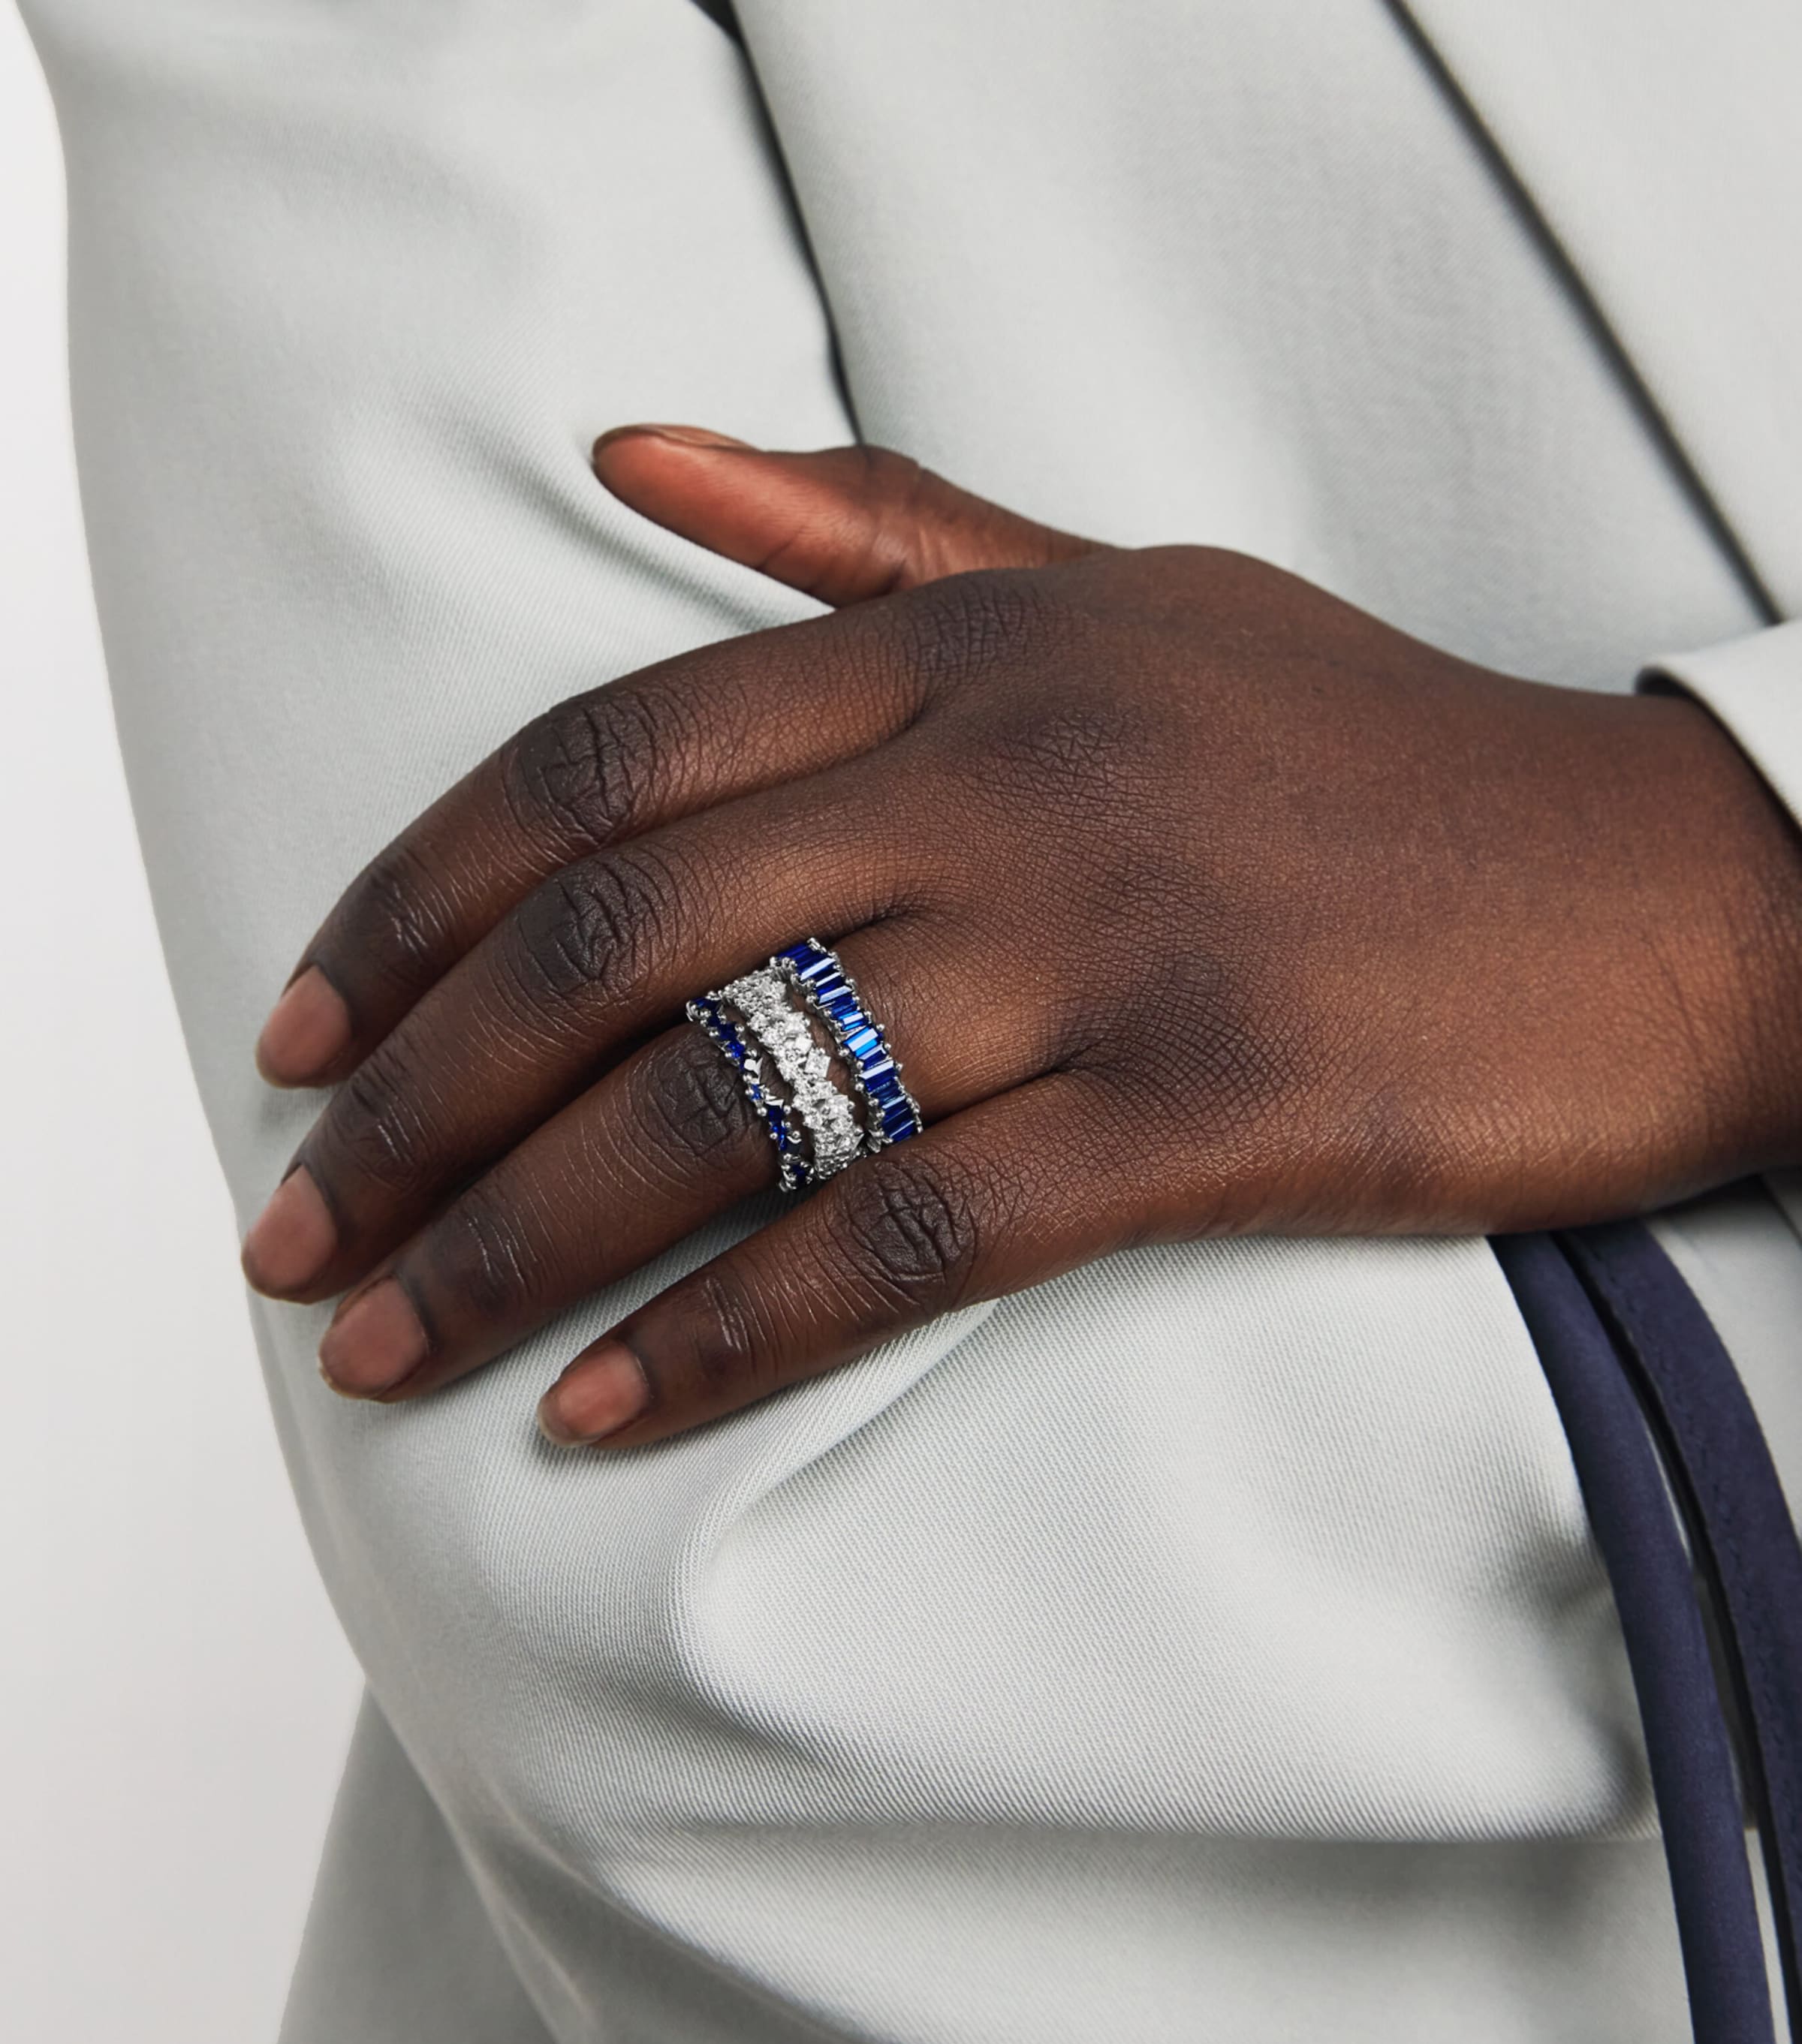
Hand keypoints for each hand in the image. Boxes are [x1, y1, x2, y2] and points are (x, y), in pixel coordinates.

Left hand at [240, 428, 1801, 1447]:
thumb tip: (633, 453)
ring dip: (524, 1246)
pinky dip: (740, 1331)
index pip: (605, 758)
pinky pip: (915, 1233)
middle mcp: (1009, 778)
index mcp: (967, 648)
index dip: (418, 899)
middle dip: (420, 1104)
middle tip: (295, 1235)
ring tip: (388, 1349)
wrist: (1661, 885)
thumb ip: (867, 532)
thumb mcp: (1118, 587)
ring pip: (736, 1101)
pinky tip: (610, 1409)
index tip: (305, 1027)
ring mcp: (1107, 944)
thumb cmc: (1368, 747)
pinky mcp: (1208, 1105)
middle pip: (623, 941)